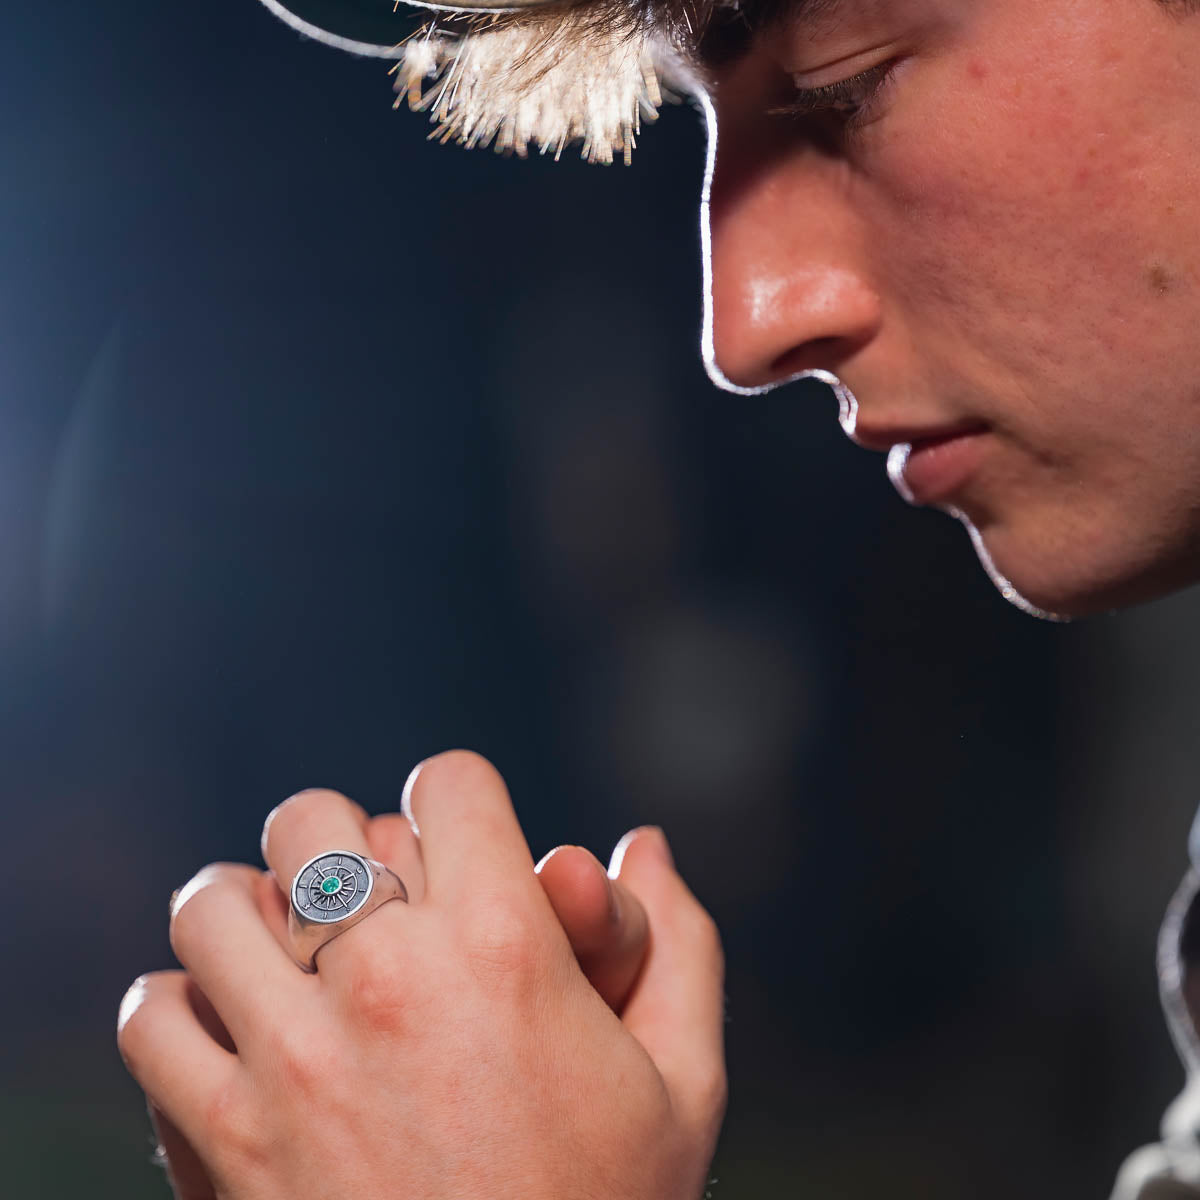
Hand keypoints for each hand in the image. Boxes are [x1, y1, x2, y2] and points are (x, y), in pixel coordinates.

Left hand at [118, 751, 725, 1198]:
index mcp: (506, 950)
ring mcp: (291, 1063)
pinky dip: (184, 1007)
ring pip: (215, 903)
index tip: (458, 844)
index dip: (459, 800)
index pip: (449, 782)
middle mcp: (389, 982)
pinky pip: (155, 1017)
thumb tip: (645, 843)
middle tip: (368, 894)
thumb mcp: (683, 1086)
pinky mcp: (221, 1143)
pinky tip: (234, 1031)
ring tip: (287, 949)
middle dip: (345, 839)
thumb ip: (680, 944)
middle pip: (314, 819)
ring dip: (250, 910)